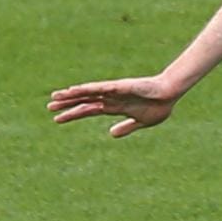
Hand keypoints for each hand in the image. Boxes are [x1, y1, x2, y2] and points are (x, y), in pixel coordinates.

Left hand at [47, 76, 180, 136]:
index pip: (88, 110)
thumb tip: (111, 134)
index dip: (73, 114)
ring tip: (57, 96)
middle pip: (85, 100)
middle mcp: (111, 97)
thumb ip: (126, 127)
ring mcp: (116, 91)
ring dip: (73, 94)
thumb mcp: (140, 122)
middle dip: (67, 104)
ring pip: (89, 92)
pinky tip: (77, 89)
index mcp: (115, 107)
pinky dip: (89, 88)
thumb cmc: (159, 106)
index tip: (57, 119)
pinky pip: (102, 87)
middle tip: (49, 106)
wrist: (172, 94)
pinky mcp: (122, 86)